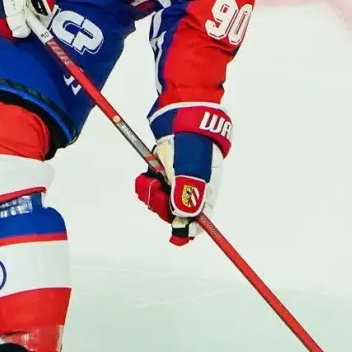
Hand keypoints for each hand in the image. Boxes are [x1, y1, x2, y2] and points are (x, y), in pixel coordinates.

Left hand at [134, 104, 230, 244]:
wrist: (181, 115)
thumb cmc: (191, 142)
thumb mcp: (191, 169)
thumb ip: (188, 194)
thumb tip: (185, 220)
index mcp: (206, 191)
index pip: (200, 221)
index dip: (188, 231)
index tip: (177, 236)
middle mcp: (191, 188)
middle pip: (174, 213)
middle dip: (162, 205)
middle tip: (158, 188)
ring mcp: (177, 180)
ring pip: (160, 201)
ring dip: (152, 193)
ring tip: (151, 176)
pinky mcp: (163, 172)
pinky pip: (151, 187)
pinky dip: (146, 182)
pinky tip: (148, 171)